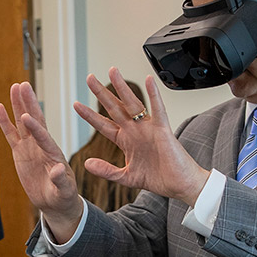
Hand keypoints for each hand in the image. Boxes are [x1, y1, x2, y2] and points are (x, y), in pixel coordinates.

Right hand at [0, 81, 83, 238]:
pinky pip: (11, 134)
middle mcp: (42, 146)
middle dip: (29, 104)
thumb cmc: (63, 197)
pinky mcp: (21, 152)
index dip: (36, 128)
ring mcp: (31, 147)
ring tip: (15, 87)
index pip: (44, 138)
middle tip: (24, 85)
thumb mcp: (64, 191)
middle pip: (35, 121)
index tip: (27, 117)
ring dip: (19, 105)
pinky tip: (0, 107)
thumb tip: (58, 169)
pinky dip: (5, 122)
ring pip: (22, 123)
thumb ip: (61, 180)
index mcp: (54, 154)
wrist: (55, 202)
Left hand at [74, 69, 209, 205]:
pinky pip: (158, 109)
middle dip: (101, 93)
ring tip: (112, 72)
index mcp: (126, 141)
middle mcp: (136, 131)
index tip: (76, 105)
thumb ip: (107, 170)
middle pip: (115, 108)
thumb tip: (87, 163)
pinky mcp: (162, 130)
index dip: (90, 115)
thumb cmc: (159, 179)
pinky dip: (154, 95)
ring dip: (122, 88)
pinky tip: (148, 81)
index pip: (104, 124)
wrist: (180, 185)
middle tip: (89, 78)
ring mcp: (148, 129)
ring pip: (132, 104)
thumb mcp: (126, 177)